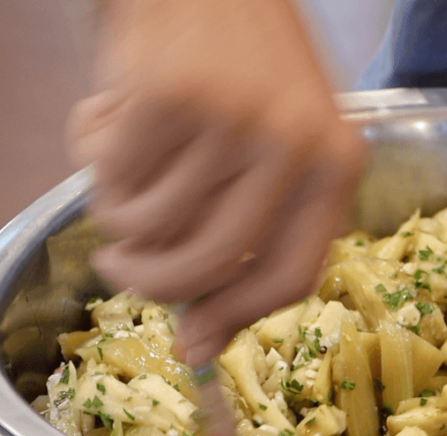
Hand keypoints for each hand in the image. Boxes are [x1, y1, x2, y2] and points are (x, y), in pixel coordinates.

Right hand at [66, 0, 367, 364]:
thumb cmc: (246, 65)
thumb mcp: (280, 143)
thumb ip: (253, 229)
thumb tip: (197, 339)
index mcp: (338, 163)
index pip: (291, 275)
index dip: (234, 320)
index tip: (192, 346)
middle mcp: (296, 143)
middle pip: (212, 263)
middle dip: (152, 281)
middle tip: (120, 268)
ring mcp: (233, 117)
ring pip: (149, 223)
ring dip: (118, 211)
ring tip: (124, 171)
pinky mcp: (168, 94)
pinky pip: (110, 173)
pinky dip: (96, 158)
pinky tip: (115, 118)